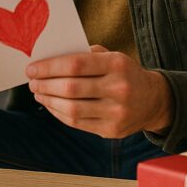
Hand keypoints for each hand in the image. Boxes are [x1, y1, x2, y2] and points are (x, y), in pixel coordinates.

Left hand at [26, 45, 171, 138]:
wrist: (154, 100)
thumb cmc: (124, 74)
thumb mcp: (112, 56)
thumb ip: (85, 56)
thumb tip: (49, 60)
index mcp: (117, 64)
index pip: (75, 64)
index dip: (49, 67)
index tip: (32, 68)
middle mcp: (119, 88)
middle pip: (71, 88)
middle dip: (45, 84)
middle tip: (32, 81)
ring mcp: (117, 112)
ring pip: (72, 109)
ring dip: (49, 100)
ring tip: (38, 92)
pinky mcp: (112, 131)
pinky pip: (77, 123)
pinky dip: (59, 114)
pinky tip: (51, 105)